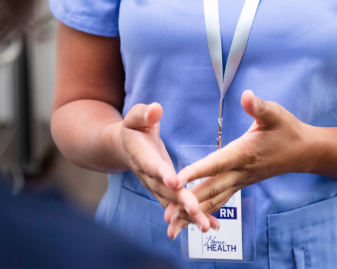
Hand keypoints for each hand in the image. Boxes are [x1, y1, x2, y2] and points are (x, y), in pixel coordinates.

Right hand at [119, 103, 218, 232]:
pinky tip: (211, 226)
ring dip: (189, 215)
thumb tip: (156, 109)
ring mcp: (157, 187)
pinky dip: (193, 216)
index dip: (162, 173)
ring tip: (206, 226)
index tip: (173, 181)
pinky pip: (179, 207)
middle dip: (180, 201)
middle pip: (165, 191)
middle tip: (195, 209)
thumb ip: (144, 114)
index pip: (152, 165)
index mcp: (142, 156)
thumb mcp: (135, 116)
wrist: (125, 147)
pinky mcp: (166, 192)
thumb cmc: (135, 127)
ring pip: (173, 203)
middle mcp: (149, 176)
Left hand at [164, 90, 312, 238]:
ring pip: (214, 200)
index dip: (196, 171)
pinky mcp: (241, 184)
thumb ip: (259, 106)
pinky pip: (220, 200)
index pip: (216, 163)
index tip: (176, 180)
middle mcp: (240, 171)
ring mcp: (241, 181)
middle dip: (188, 202)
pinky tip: (190, 220)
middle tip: (167, 215)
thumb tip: (246, 95)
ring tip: (172, 224)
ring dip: (193, 212)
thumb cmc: (287, 130)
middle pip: (210, 189)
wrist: (303, 151)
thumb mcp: (275, 114)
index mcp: (244, 153)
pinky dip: (204, 211)